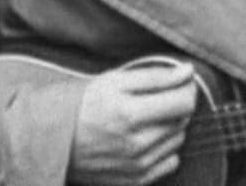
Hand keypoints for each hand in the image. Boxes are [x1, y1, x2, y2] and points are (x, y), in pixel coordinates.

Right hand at [69, 61, 196, 185]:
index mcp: (130, 114)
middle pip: (183, 121)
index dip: (186, 89)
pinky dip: (164, 150)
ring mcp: (137, 166)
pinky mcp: (137, 181)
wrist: (57, 142)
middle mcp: (136, 144)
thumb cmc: (85, 106)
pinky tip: (145, 140)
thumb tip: (188, 71)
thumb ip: (155, 75)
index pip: (185, 102)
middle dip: (175, 106)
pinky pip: (171, 162)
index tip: (177, 83)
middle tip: (154, 100)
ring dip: (169, 128)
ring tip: (145, 120)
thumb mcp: (115, 81)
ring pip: (178, 140)